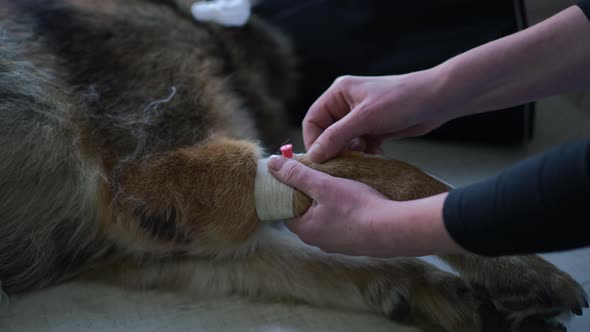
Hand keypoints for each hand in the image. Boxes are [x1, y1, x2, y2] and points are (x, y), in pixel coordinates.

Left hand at [267, 155, 390, 255]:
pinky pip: (342, 224)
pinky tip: (355, 201)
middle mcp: (317, 242)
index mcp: (305, 230)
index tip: (298, 174)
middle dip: (310, 195)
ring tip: (339, 185)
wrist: (394, 230)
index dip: (289, 189)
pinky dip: (344, 212)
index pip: (285, 208)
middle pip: (305, 213)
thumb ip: (296, 174)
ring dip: (328, 203)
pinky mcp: (354, 244)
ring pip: (324, 219)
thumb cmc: (357, 207)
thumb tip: (271, 164)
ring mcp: (337, 245)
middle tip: (321, 176)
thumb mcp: (323, 185)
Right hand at [303, 70, 458, 162]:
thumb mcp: (365, 118)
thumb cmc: (400, 100)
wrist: (437, 100)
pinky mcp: (374, 128)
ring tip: (361, 159)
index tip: (320, 161)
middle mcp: (346, 104)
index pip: (313, 120)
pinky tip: (375, 155)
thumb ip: (337, 137)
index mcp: (338, 93)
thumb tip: (314, 156)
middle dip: (334, 149)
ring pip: (344, 142)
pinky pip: (359, 145)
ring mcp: (361, 117)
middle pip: (327, 133)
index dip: (313, 141)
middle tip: (341, 164)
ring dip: (350, 153)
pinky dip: (364, 153)